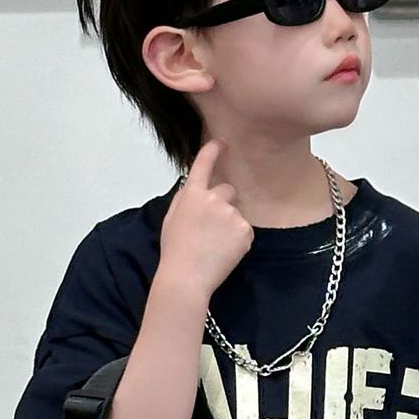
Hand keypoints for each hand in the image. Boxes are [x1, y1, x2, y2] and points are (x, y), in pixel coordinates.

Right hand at [155, 138, 253, 300]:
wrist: (186, 276)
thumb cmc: (175, 251)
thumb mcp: (173, 219)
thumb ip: (185, 200)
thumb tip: (195, 190)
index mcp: (191, 194)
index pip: (203, 165)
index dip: (213, 151)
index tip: (222, 142)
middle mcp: (213, 199)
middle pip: (228, 190)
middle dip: (224, 203)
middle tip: (212, 229)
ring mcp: (230, 214)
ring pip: (236, 213)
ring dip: (230, 226)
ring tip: (215, 246)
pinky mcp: (244, 230)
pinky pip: (245, 231)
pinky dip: (238, 240)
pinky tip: (224, 252)